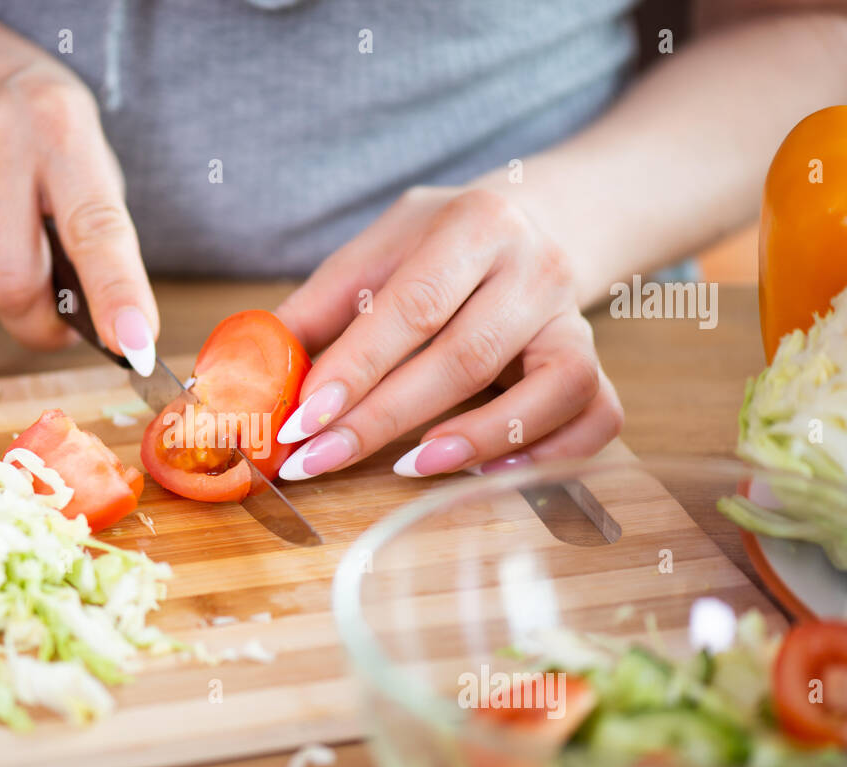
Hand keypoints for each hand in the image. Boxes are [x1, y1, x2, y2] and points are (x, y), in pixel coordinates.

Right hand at [0, 5, 156, 369]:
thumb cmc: (25, 118)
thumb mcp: (82, 146)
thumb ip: (97, 228)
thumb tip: (111, 322)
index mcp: (60, 125)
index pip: (95, 228)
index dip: (116, 293)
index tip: (133, 342)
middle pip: (14, 283)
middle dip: (38, 322)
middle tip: (54, 320)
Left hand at [273, 186, 622, 479]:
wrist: (541, 217)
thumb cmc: (442, 243)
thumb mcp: (378, 249)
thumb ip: (318, 308)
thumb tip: (248, 374)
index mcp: (474, 225)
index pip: (412, 306)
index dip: (355, 369)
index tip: (300, 420)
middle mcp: (535, 269)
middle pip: (465, 357)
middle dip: (383, 418)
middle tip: (318, 460)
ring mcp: (574, 319)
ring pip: (551, 388)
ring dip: (476, 438)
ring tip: (408, 468)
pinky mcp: (596, 362)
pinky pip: (598, 417)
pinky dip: (548, 453)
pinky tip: (485, 469)